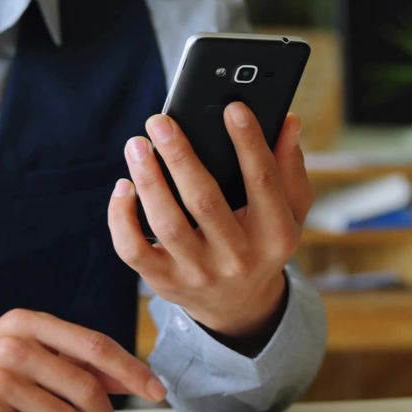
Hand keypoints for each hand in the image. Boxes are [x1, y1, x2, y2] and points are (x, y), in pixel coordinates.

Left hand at [108, 103, 311, 338]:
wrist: (239, 304)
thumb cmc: (263, 242)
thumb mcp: (290, 211)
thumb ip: (289, 167)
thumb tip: (287, 121)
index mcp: (276, 235)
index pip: (263, 181)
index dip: (249, 142)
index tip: (233, 107)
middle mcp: (239, 257)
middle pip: (205, 201)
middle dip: (180, 156)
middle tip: (160, 121)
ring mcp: (199, 273)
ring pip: (166, 222)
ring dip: (148, 179)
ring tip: (137, 145)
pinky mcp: (164, 282)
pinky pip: (133, 249)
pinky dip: (121, 216)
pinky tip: (123, 186)